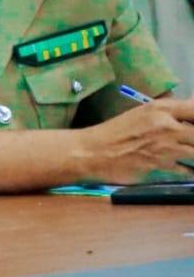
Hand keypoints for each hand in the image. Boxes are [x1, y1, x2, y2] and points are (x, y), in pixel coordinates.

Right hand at [77, 97, 193, 183]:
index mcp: (161, 109)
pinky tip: (187, 169)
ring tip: (188, 153)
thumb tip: (192, 106)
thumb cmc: (116, 132)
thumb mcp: (142, 114)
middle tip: (189, 143)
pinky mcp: (162, 166)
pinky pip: (187, 170)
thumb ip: (169, 112)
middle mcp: (167, 125)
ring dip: (193, 154)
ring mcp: (166, 147)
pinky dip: (189, 170)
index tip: (193, 126)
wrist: (93, 152)